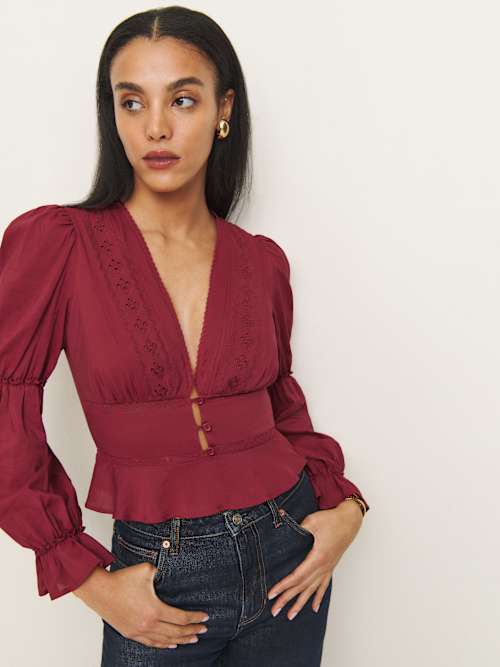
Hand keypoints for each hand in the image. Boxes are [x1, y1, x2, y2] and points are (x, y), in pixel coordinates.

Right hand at [72, 562, 209, 648]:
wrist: (100, 590)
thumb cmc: (122, 579)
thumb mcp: (146, 570)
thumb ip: (161, 571)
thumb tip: (168, 571)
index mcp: (155, 610)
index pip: (181, 618)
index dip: (195, 618)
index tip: (205, 618)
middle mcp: (148, 624)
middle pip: (176, 632)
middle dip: (192, 631)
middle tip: (204, 630)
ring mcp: (139, 631)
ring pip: (165, 640)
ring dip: (180, 640)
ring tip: (192, 639)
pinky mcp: (131, 633)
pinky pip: (151, 643)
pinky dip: (163, 644)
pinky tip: (171, 644)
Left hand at [266, 500, 363, 619]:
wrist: (349, 520)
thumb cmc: (332, 520)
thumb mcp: (313, 521)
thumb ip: (298, 527)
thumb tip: (281, 524)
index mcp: (318, 557)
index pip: (297, 576)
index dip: (283, 586)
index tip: (272, 594)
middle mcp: (323, 567)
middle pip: (302, 587)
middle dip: (287, 599)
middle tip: (274, 610)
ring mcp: (328, 568)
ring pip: (312, 590)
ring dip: (300, 603)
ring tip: (290, 615)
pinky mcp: (330, 566)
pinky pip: (323, 586)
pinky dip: (318, 597)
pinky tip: (314, 608)